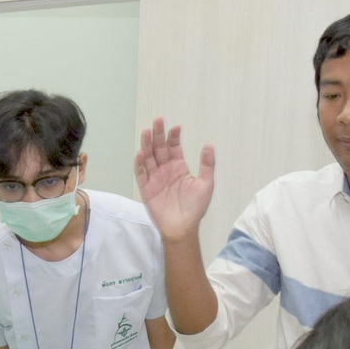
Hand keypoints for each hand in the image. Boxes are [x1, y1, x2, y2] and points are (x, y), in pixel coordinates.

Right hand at [134, 117, 214, 241]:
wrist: (183, 228)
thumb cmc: (195, 208)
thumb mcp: (206, 184)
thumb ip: (207, 165)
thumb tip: (209, 144)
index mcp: (179, 167)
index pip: (174, 147)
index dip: (174, 137)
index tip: (176, 127)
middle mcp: (165, 170)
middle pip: (159, 148)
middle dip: (158, 134)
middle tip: (158, 120)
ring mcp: (155, 178)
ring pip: (149, 157)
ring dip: (147, 144)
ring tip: (147, 131)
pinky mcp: (147, 189)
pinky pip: (141, 174)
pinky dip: (140, 163)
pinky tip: (142, 152)